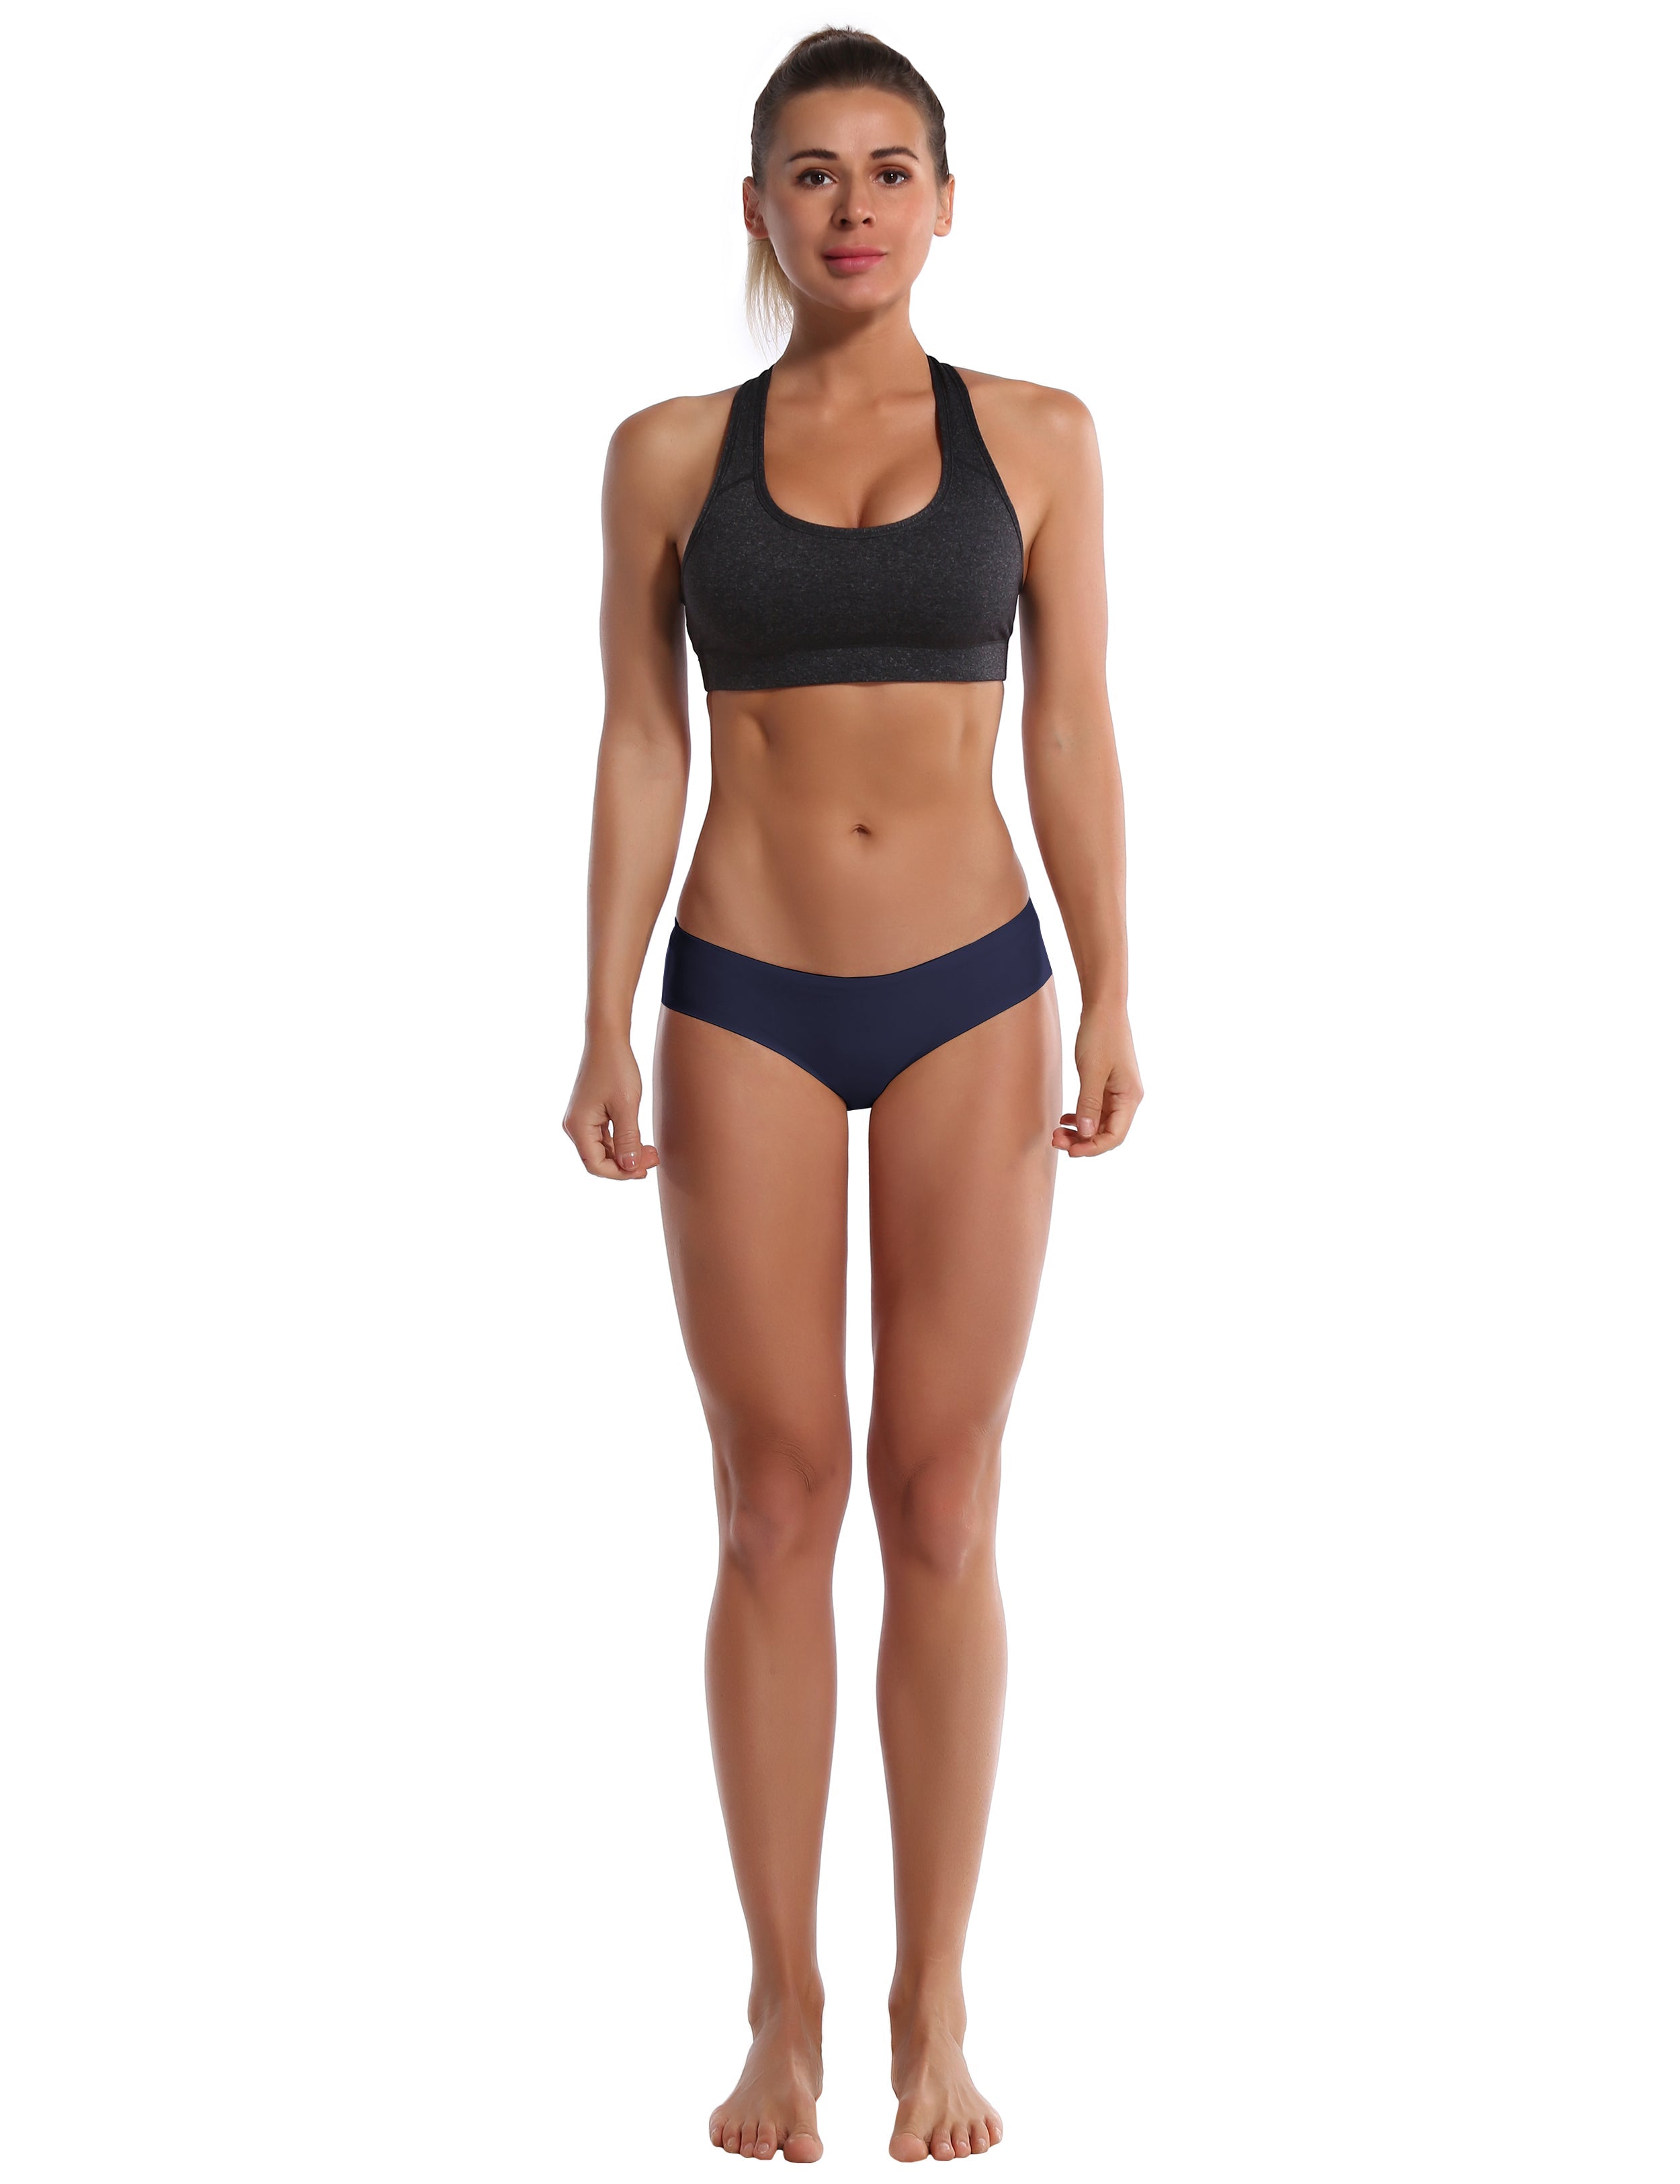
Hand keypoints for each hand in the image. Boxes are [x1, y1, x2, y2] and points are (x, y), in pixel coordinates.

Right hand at [563, 1037, 658, 1179]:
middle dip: (626, 1164)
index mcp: (578, 1126)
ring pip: (603, 1150)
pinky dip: (622, 1143)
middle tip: (654, 1158)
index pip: (596, 1165)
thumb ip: (628, 1139)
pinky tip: (640, 1142)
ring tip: (651, 1151)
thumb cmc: (616, 1068)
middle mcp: (575, 1126)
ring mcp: (581, 1120)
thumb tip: (630, 1167)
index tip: (644, 1169)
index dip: (620, 1173)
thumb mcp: (626, 1106)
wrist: (608, 1040)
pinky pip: (604, 1138)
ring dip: (626, 1154)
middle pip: (598, 1160)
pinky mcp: (590, 1115)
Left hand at [1052, 1004, 1142, 1156]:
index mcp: (1130, 1097)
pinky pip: (1095, 1110)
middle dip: (1082, 1141)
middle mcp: (1127, 1098)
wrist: (1102, 1008)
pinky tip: (1065, 1118)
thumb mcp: (1092, 1072)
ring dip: (1079, 1131)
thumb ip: (1089, 1104)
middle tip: (1055, 1141)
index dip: (1093, 1148)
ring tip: (1057, 1132)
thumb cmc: (1100, 1036)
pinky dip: (1081, 1117)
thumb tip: (1086, 1134)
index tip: (1070, 1151)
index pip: (1115, 1136)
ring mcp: (1118, 1092)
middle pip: (1106, 1132)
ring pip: (1099, 1123)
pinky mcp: (1107, 1085)